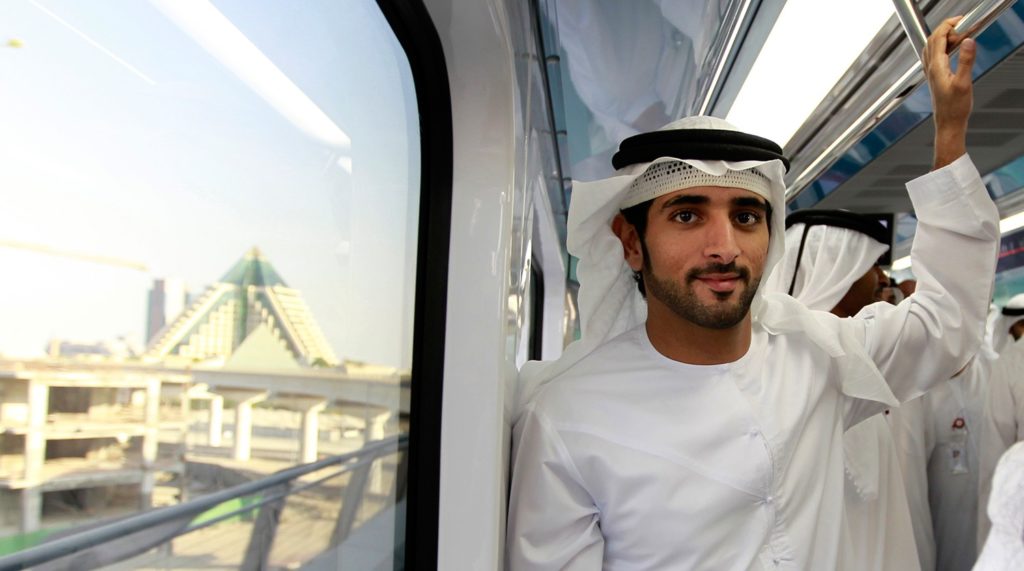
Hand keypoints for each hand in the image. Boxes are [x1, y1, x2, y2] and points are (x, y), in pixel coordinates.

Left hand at [923, 16, 976, 168]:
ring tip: (959, 36)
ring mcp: (931, 73)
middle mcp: (930, 69)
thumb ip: (966, 61)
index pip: (937, 38)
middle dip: (946, 28)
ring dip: (943, 37)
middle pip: (932, 40)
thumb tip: (968, 41)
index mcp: (936, 67)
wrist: (948, 124)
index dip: (947, 25)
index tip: (959, 19)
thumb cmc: (955, 108)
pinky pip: (934, 56)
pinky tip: (952, 49)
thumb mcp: (964, 83)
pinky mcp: (935, 78)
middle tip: (962, 25)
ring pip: (931, 48)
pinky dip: (941, 47)